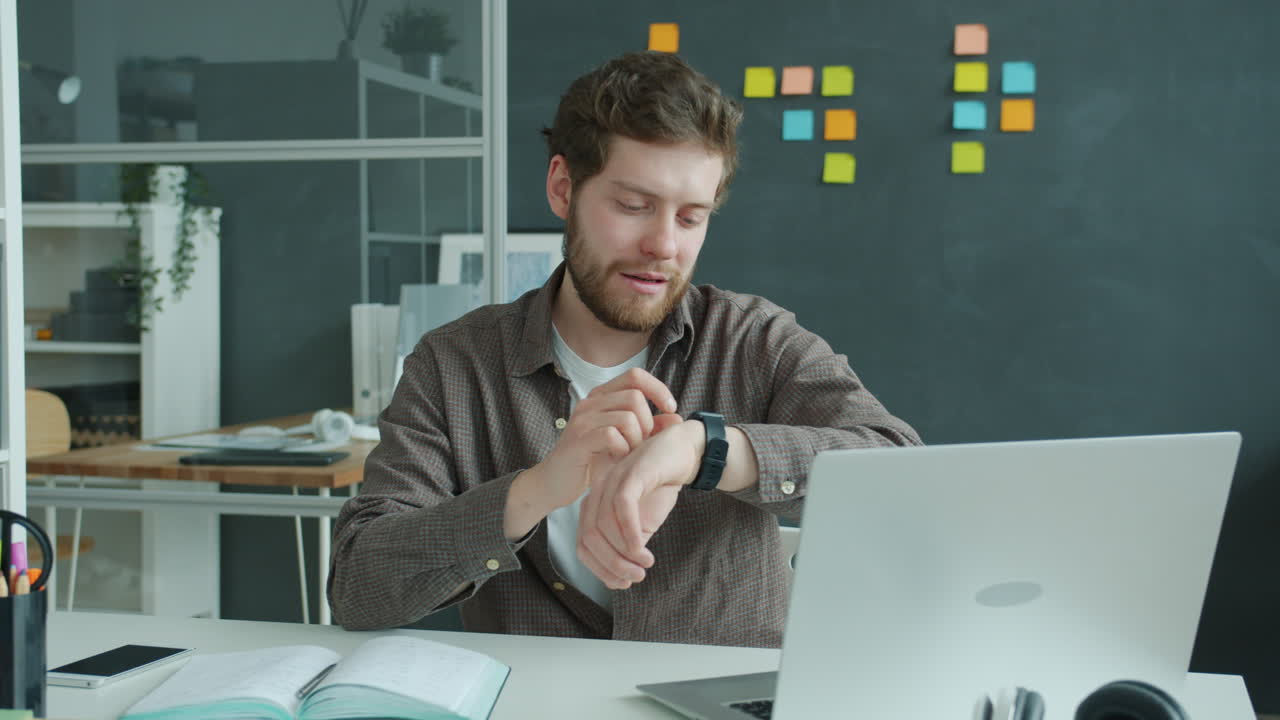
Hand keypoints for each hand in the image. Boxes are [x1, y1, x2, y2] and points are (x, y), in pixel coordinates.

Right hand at [525, 368, 676, 513]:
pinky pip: (613, 436)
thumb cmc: (591, 460)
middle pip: (635, 397)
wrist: (554, 482)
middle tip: (639, 444)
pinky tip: (615, 460)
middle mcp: (591, 402)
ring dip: (635, 440)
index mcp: (601, 396)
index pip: (635, 375)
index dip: (658, 388)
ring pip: (627, 418)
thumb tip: (675, 417)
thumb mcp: (624, 440)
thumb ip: (649, 427)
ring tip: (627, 454)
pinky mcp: (579, 440)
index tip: (670, 408)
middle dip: (647, 424)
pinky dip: (622, 451)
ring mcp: (583, 420)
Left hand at [577, 418, 702, 589]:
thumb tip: (619, 580)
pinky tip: (642, 549)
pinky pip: (622, 507)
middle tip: (636, 578)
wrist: (683, 452)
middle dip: (611, 565)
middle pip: (588, 538)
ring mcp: (612, 480)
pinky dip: (629, 533)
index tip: (624, 584)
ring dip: (622, 554)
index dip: (600, 570)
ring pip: (602, 525)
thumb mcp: (642, 524)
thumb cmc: (660, 488)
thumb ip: (628, 547)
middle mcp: (597, 492)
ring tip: (644, 566)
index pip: (583, 546)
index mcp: (595, 505)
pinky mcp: (632, 473)